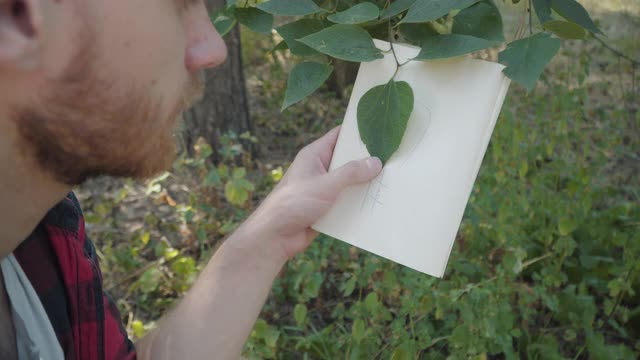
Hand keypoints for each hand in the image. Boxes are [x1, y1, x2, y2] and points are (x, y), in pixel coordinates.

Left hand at [241, 126, 381, 260]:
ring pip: (349, 183)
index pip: (339, 136)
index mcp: (314, 155)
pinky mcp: (326, 207)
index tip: (380, 130)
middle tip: (394, 159)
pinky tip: (378, 204)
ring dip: (365, 185)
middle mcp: (319, 169)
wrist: (275, 236)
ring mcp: (323, 189)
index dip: (358, 132)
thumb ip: (351, 173)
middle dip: (367, 161)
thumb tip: (376, 162)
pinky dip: (359, 203)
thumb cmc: (293, 203)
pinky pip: (347, 201)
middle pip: (348, 160)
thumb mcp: (325, 184)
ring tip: (392, 182)